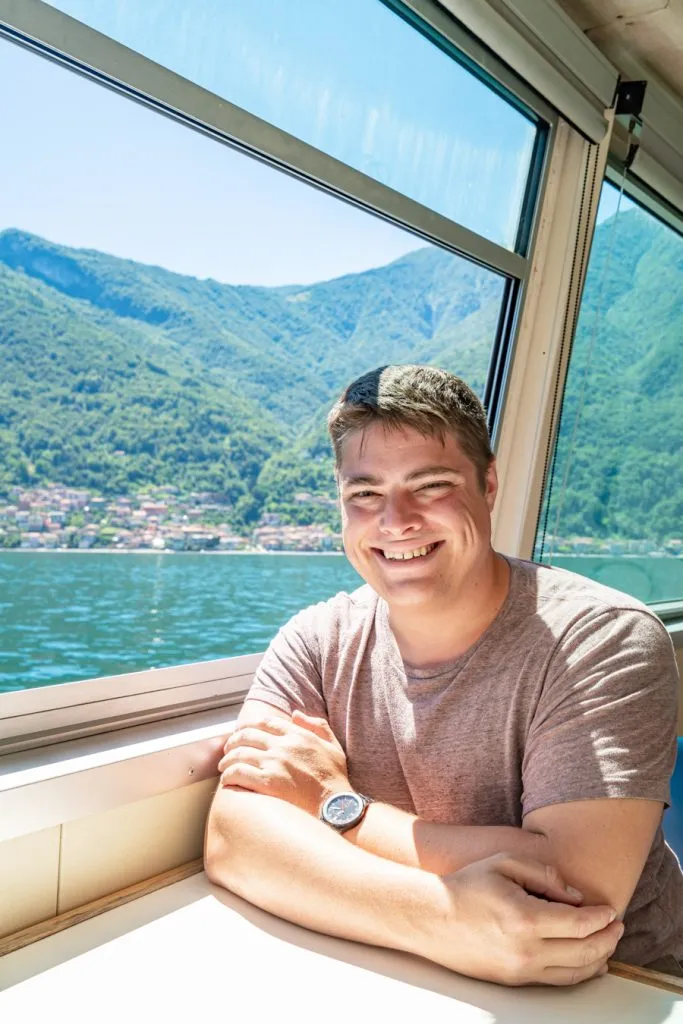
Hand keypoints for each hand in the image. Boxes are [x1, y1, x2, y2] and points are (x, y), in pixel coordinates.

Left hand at [217, 711, 349, 814]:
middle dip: (233, 741)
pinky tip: (227, 780)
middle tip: (228, 750)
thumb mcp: (333, 745)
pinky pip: (238, 773)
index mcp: (297, 735)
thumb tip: (295, 714)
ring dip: (227, 759)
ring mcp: (274, 763)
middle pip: (247, 736)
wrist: (337, 807)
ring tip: (224, 767)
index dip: (249, 726)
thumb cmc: (335, 779)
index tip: (242, 733)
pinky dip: (229, 775)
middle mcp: (283, 746)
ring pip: (239, 754)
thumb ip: (316, 725)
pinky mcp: (268, 783)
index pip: (266, 722)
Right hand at [414, 853, 622, 985]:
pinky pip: (557, 981)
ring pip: (575, 973)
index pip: (580, 923)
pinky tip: (587, 961)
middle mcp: (526, 950)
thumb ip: (544, 873)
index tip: (611, 910)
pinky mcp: (514, 980)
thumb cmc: (466, 886)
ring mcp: (520, 970)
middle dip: (608, 939)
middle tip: (617, 926)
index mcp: (525, 918)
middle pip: (585, 952)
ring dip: (598, 958)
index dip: (602, 917)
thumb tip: (576, 895)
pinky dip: (579, 972)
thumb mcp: (504, 863)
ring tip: (608, 942)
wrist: (431, 919)